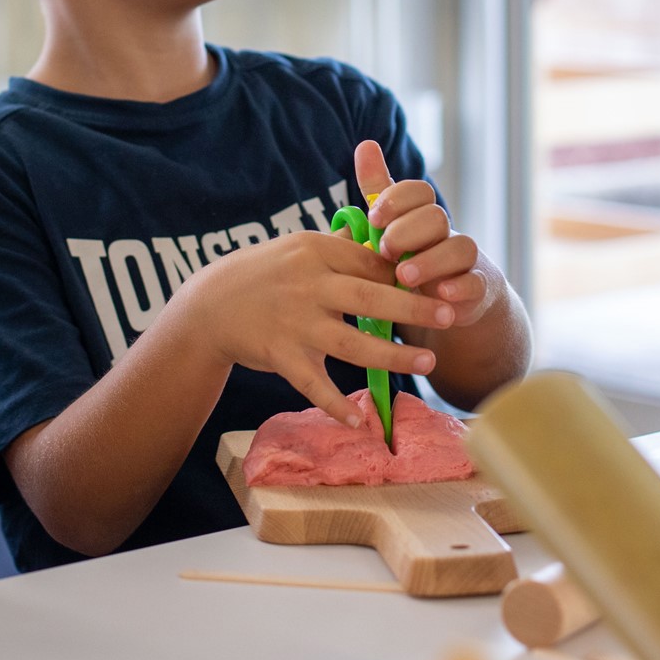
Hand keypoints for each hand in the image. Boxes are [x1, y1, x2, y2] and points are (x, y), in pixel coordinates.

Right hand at [185, 225, 454, 428]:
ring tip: (428, 362)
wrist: (209, 306)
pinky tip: (361, 420)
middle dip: (414, 307)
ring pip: (352, 342)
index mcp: (315, 252)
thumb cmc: (261, 275)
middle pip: (370, 297)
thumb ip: (339, 247)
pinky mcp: (281, 355)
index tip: (438, 281)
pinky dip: (335, 404)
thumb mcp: (296, 248)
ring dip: (393, 355)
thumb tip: (381, 239)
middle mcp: (308, 285)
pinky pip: (314, 384)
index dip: (406, 273)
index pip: (370, 261)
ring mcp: (295, 322)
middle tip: (450, 315)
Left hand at [356, 141, 494, 326]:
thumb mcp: (393, 225)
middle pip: (436, 217)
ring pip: (460, 247)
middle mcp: (446, 232)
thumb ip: (379, 190)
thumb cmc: (415, 255)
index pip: (419, 192)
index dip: (397, 200)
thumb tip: (365, 144)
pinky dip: (460, 287)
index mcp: (423, 215)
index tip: (374, 217)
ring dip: (430, 261)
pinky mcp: (477, 289)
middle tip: (385, 250)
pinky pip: (476, 283)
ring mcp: (465, 261)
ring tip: (403, 275)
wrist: (450, 299)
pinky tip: (441, 294)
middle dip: (407, 231)